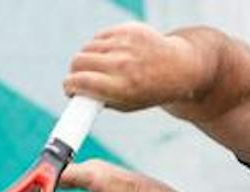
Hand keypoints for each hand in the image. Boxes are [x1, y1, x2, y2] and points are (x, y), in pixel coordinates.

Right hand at [62, 23, 204, 112]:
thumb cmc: (151, 91)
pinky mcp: (128, 29)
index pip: (80, 82)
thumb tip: (75, 92)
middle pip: (78, 62)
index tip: (69, 89)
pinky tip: (112, 54)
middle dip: (75, 72)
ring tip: (101, 67)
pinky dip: (100, 46)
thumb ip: (101, 99)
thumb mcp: (127, 104)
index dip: (69, 86)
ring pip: (87, 48)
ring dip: (88, 59)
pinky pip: (100, 37)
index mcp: (123, 88)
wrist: (180, 68)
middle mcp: (123, 64)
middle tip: (80, 78)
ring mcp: (126, 44)